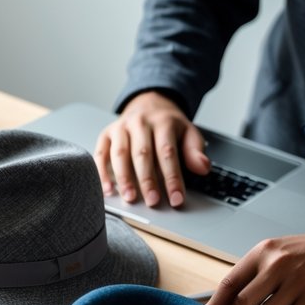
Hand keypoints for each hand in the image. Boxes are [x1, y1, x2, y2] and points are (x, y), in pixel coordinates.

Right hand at [94, 91, 210, 207]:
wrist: (149, 103)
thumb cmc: (168, 125)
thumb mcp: (188, 133)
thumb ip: (195, 151)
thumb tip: (203, 168)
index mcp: (163, 122)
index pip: (167, 153)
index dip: (172, 178)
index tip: (176, 198)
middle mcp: (140, 122)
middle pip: (143, 154)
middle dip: (148, 181)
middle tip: (153, 201)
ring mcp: (121, 128)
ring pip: (120, 155)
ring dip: (124, 178)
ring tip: (130, 198)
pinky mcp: (106, 134)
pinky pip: (101, 155)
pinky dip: (102, 173)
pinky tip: (107, 189)